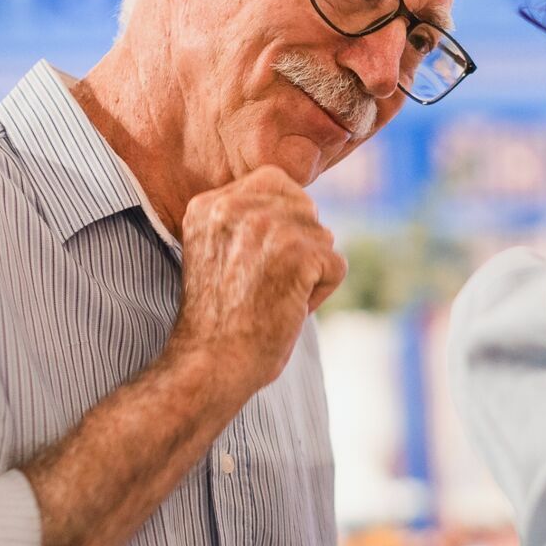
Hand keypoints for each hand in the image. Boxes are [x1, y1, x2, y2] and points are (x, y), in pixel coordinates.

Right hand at [166, 165, 346, 393]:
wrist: (211, 362)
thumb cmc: (217, 320)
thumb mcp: (216, 252)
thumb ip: (246, 221)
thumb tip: (302, 206)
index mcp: (210, 204)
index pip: (274, 182)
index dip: (283, 222)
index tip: (260, 262)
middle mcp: (235, 206)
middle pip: (304, 207)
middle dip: (300, 246)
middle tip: (267, 284)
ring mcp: (268, 227)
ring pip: (322, 236)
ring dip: (309, 272)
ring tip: (274, 298)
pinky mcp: (299, 253)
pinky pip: (336, 265)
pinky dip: (321, 293)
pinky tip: (290, 309)